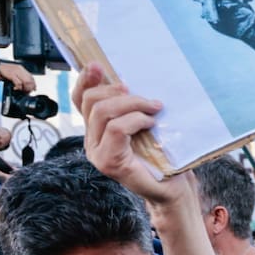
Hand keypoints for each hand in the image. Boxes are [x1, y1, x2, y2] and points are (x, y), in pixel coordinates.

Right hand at [0, 60, 36, 92]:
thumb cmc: (0, 70)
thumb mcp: (11, 74)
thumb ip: (18, 78)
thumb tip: (23, 86)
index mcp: (20, 68)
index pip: (31, 77)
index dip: (33, 85)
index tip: (32, 90)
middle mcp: (19, 69)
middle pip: (31, 80)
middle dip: (30, 88)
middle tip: (26, 92)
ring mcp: (15, 71)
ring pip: (27, 82)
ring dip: (25, 88)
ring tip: (21, 91)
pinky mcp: (10, 74)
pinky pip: (18, 82)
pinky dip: (18, 87)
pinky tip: (15, 89)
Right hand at [72, 63, 192, 206]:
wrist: (174, 189)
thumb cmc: (164, 157)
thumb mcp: (146, 124)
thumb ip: (132, 107)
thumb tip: (130, 80)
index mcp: (96, 130)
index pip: (80, 99)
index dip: (86, 80)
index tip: (98, 65)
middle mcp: (91, 141)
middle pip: (91, 101)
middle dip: (119, 91)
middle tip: (147, 98)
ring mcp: (97, 153)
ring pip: (103, 112)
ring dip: (132, 104)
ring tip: (154, 109)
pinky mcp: (108, 162)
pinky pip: (116, 129)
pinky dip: (135, 120)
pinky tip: (150, 123)